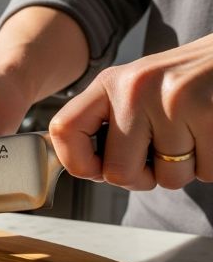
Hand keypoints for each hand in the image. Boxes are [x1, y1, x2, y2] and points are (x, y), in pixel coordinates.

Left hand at [49, 33, 212, 189]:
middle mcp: (136, 88)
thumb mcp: (137, 89)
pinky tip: (210, 133)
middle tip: (161, 155)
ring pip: (168, 179)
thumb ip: (109, 123)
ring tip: (192, 135)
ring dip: (184, 169)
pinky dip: (210, 164)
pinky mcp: (209, 113)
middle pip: (118, 173)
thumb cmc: (186, 82)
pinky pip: (205, 172)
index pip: (63, 130)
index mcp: (110, 82)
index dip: (77, 163)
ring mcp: (173, 101)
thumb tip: (84, 168)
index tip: (98, 170)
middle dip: (143, 178)